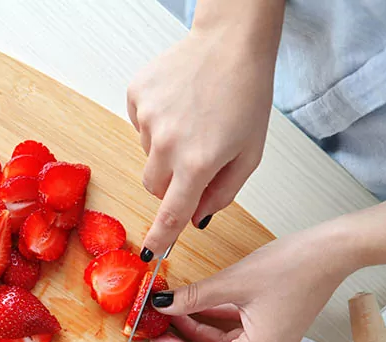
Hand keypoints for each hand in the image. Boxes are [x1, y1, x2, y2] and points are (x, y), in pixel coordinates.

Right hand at [127, 4, 281, 257]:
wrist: (231, 42)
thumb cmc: (247, 95)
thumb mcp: (249, 153)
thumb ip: (222, 193)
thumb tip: (195, 219)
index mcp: (199, 162)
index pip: (171, 214)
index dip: (160, 238)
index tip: (148, 256)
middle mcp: (168, 144)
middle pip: (153, 186)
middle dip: (171, 181)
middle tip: (195, 157)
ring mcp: (148, 118)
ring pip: (148, 154)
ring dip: (166, 147)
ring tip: (193, 118)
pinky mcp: (136, 96)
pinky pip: (139, 125)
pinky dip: (156, 121)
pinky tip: (179, 102)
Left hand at [149, 223, 354, 341]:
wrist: (333, 250)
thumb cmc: (294, 265)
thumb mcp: (233, 281)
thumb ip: (195, 296)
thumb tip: (163, 304)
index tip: (154, 338)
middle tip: (160, 329)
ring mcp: (272, 341)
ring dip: (198, 331)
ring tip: (173, 312)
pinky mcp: (273, 327)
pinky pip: (236, 333)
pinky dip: (215, 322)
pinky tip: (196, 305)